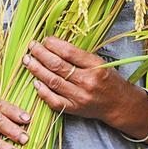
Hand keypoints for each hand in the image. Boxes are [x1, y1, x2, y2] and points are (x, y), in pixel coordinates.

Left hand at [23, 37, 147, 141]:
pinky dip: (43, 91)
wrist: (119, 104)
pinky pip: (54, 101)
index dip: (53, 44)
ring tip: (28, 60)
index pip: (69, 52)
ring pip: (53, 81)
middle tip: (31, 46)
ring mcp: (80, 97)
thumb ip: (79, 55)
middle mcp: (87, 82)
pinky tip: (35, 82)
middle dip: (40, 54)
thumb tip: (53, 44)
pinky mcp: (75, 109)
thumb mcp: (99, 62)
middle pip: (57, 65)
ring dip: (36, 69)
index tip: (45, 39)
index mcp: (95, 66)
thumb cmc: (108, 79)